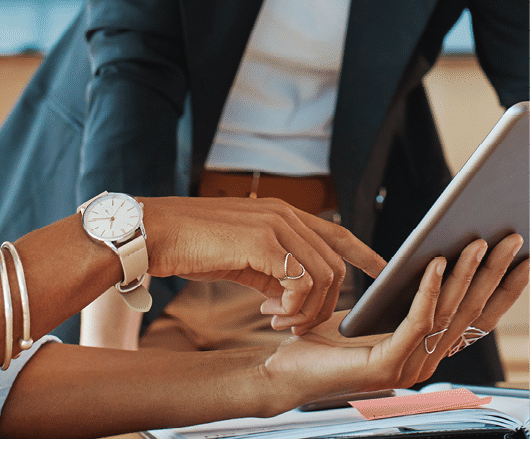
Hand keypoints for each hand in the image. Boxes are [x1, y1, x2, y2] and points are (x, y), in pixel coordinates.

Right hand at [140, 196, 387, 334]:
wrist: (154, 234)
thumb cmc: (189, 245)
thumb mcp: (240, 256)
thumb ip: (272, 268)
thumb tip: (292, 296)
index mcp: (279, 213)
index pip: (336, 233)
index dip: (364, 254)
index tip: (383, 273)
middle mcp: (284, 214)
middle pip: (334, 266)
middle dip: (323, 305)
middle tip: (293, 324)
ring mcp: (275, 225)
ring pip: (323, 277)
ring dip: (308, 310)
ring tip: (279, 322)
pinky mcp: (263, 242)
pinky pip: (301, 283)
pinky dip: (293, 307)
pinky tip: (270, 313)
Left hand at [261, 233, 528, 402]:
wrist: (284, 370)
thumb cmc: (320, 339)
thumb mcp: (368, 312)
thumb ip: (399, 298)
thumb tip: (430, 259)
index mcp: (427, 349)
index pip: (475, 316)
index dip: (501, 286)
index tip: (521, 254)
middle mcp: (427, 361)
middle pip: (470, 312)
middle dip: (494, 272)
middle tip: (510, 238)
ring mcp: (411, 367)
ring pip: (448, 313)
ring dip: (466, 274)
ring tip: (476, 242)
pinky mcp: (390, 364)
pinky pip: (418, 321)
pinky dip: (429, 290)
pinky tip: (436, 264)